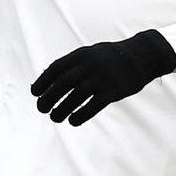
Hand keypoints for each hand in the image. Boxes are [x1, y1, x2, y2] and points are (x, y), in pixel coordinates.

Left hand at [31, 30, 175, 125]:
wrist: (141, 56)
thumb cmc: (110, 58)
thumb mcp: (90, 54)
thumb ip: (71, 65)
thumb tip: (46, 77)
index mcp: (81, 55)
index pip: (56, 68)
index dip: (43, 81)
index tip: (34, 93)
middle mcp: (89, 66)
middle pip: (63, 83)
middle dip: (49, 97)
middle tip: (40, 108)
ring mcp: (102, 78)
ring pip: (76, 97)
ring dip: (62, 109)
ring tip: (54, 118)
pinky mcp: (113, 91)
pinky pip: (94, 105)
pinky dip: (81, 114)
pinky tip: (72, 121)